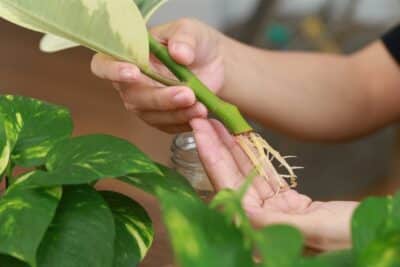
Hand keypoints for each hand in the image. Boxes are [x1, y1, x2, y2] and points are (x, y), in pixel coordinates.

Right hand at [91, 18, 224, 132]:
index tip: (134, 72)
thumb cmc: (196, 43)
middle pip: (133, 96)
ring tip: (201, 106)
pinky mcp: (161, 119)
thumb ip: (184, 38)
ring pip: (151, 115)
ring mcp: (145, 103)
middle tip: (188, 94)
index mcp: (129, 55)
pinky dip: (185, 122)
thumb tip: (178, 52)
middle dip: (160, 98)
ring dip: (176, 113)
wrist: (217, 65)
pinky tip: (201, 114)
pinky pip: (167, 126)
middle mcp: (131, 82)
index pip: (104, 65)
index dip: (113, 71)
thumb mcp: (192, 31)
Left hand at [191, 118, 357, 250]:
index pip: (226, 188)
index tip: (198, 132)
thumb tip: (241, 211)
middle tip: (201, 119)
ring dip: (231, 146)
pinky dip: (253, 154)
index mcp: (258, 229)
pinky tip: (242, 137)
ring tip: (218, 121)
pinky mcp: (284, 201)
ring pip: (245, 171)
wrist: (366, 233)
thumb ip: (274, 222)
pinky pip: (263, 173)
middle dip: (215, 146)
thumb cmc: (347, 238)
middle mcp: (259, 218)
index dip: (211, 157)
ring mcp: (270, 208)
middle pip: (230, 176)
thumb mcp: (315, 232)